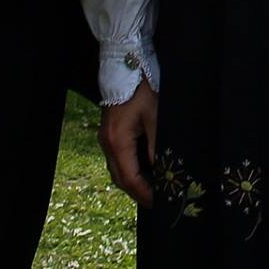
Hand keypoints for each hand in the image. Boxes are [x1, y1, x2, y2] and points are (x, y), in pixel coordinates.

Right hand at [100, 82, 158, 202]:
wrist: (127, 65)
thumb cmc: (143, 88)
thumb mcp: (156, 117)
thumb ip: (157, 146)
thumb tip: (161, 172)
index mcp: (117, 141)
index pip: (130, 178)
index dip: (145, 194)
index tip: (161, 203)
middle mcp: (107, 143)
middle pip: (120, 179)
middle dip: (139, 192)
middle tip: (159, 201)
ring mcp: (106, 139)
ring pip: (118, 171)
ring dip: (134, 182)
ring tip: (154, 189)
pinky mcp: (110, 133)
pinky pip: (118, 159)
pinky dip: (131, 169)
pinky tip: (146, 170)